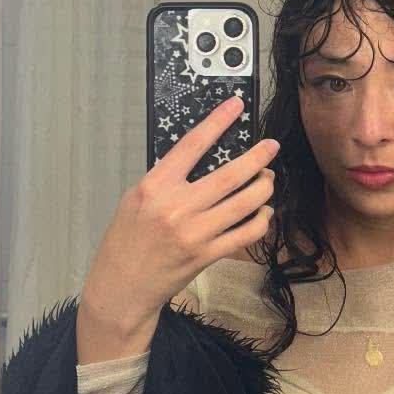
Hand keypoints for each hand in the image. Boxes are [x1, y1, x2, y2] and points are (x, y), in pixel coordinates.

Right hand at [77, 95, 278, 361]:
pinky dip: (260, 221)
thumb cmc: (126, 241)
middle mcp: (177, 207)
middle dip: (257, 157)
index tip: (235, 106)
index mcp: (155, 186)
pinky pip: (245, 234)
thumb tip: (200, 160)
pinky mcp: (207, 255)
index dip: (217, 122)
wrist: (122, 286)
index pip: (192, 145)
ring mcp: (194, 233)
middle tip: (272, 146)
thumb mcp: (135, 200)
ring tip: (268, 178)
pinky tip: (263, 213)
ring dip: (263, 188)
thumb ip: (165, 180)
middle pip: (229, 175)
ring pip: (244, 204)